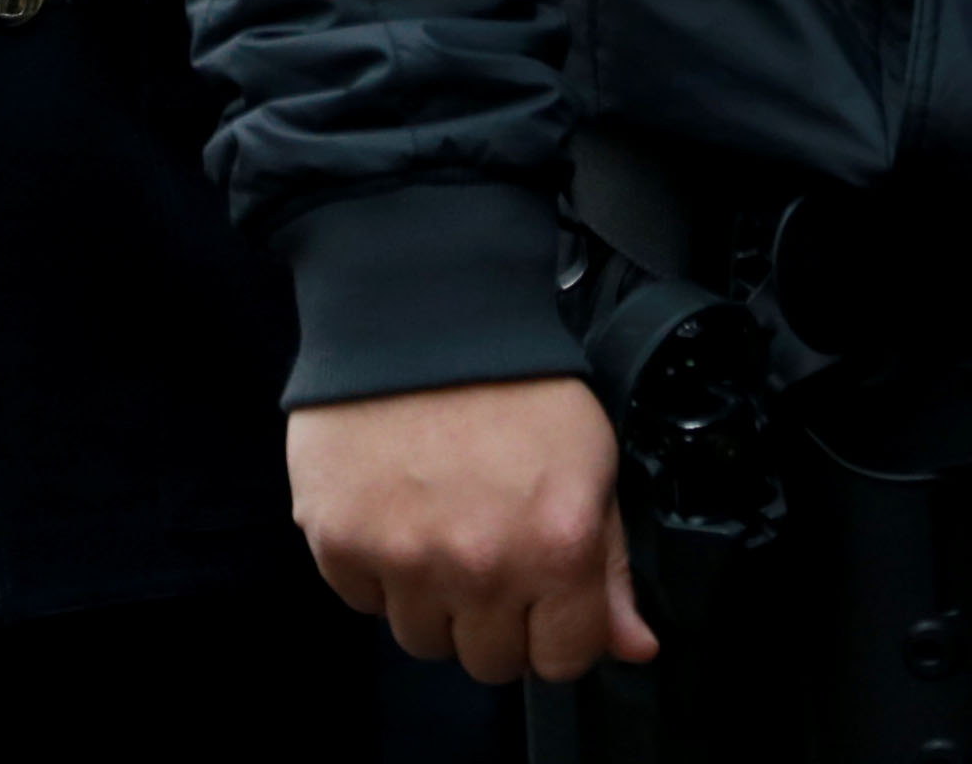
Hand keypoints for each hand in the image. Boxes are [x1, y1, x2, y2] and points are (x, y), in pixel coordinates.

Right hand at [286, 377, 656, 686]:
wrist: (416, 309)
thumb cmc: (511, 377)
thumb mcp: (590, 460)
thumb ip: (610, 565)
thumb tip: (632, 645)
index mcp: (556, 547)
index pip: (563, 660)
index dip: (556, 632)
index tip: (543, 600)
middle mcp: (481, 566)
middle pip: (488, 662)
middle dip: (493, 620)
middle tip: (485, 551)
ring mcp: (404, 558)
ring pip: (421, 638)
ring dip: (431, 598)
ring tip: (436, 525)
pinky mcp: (339, 540)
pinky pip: (360, 599)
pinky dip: (374, 567)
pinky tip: (393, 510)